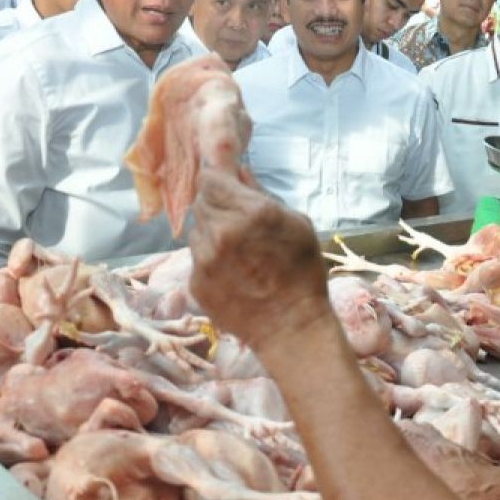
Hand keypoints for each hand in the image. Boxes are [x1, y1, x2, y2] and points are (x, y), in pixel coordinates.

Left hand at [188, 167, 336, 359]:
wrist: (290, 327)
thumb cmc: (304, 274)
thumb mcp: (298, 224)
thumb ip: (263, 194)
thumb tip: (239, 172)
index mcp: (251, 212)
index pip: (210, 177)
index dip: (216, 177)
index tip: (224, 180)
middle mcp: (222, 231)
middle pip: (201, 201)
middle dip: (217, 204)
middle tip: (239, 220)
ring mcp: (205, 258)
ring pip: (197, 229)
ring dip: (212, 231)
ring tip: (238, 251)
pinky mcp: (195, 282)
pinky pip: (197, 257)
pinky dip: (210, 257)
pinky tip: (233, 272)